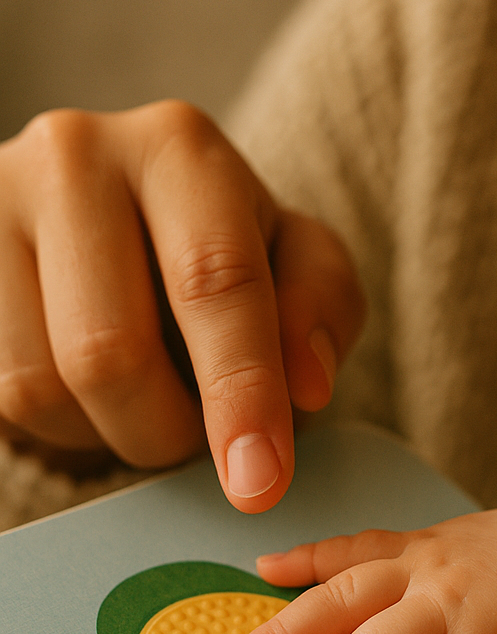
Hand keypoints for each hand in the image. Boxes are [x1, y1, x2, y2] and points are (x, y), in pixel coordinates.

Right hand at [0, 101, 362, 509]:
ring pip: (37, 386)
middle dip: (168, 433)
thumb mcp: (303, 264)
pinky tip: (95, 393)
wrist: (132, 221)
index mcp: (179, 150)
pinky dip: (61, 425)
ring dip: (110, 433)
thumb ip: (322, 310)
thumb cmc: (231, 249)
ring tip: (150, 401)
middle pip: (109, 351)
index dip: (241, 392)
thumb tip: (306, 387)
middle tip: (203, 443)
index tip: (260, 483)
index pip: (214, 282)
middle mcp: (73, 157)